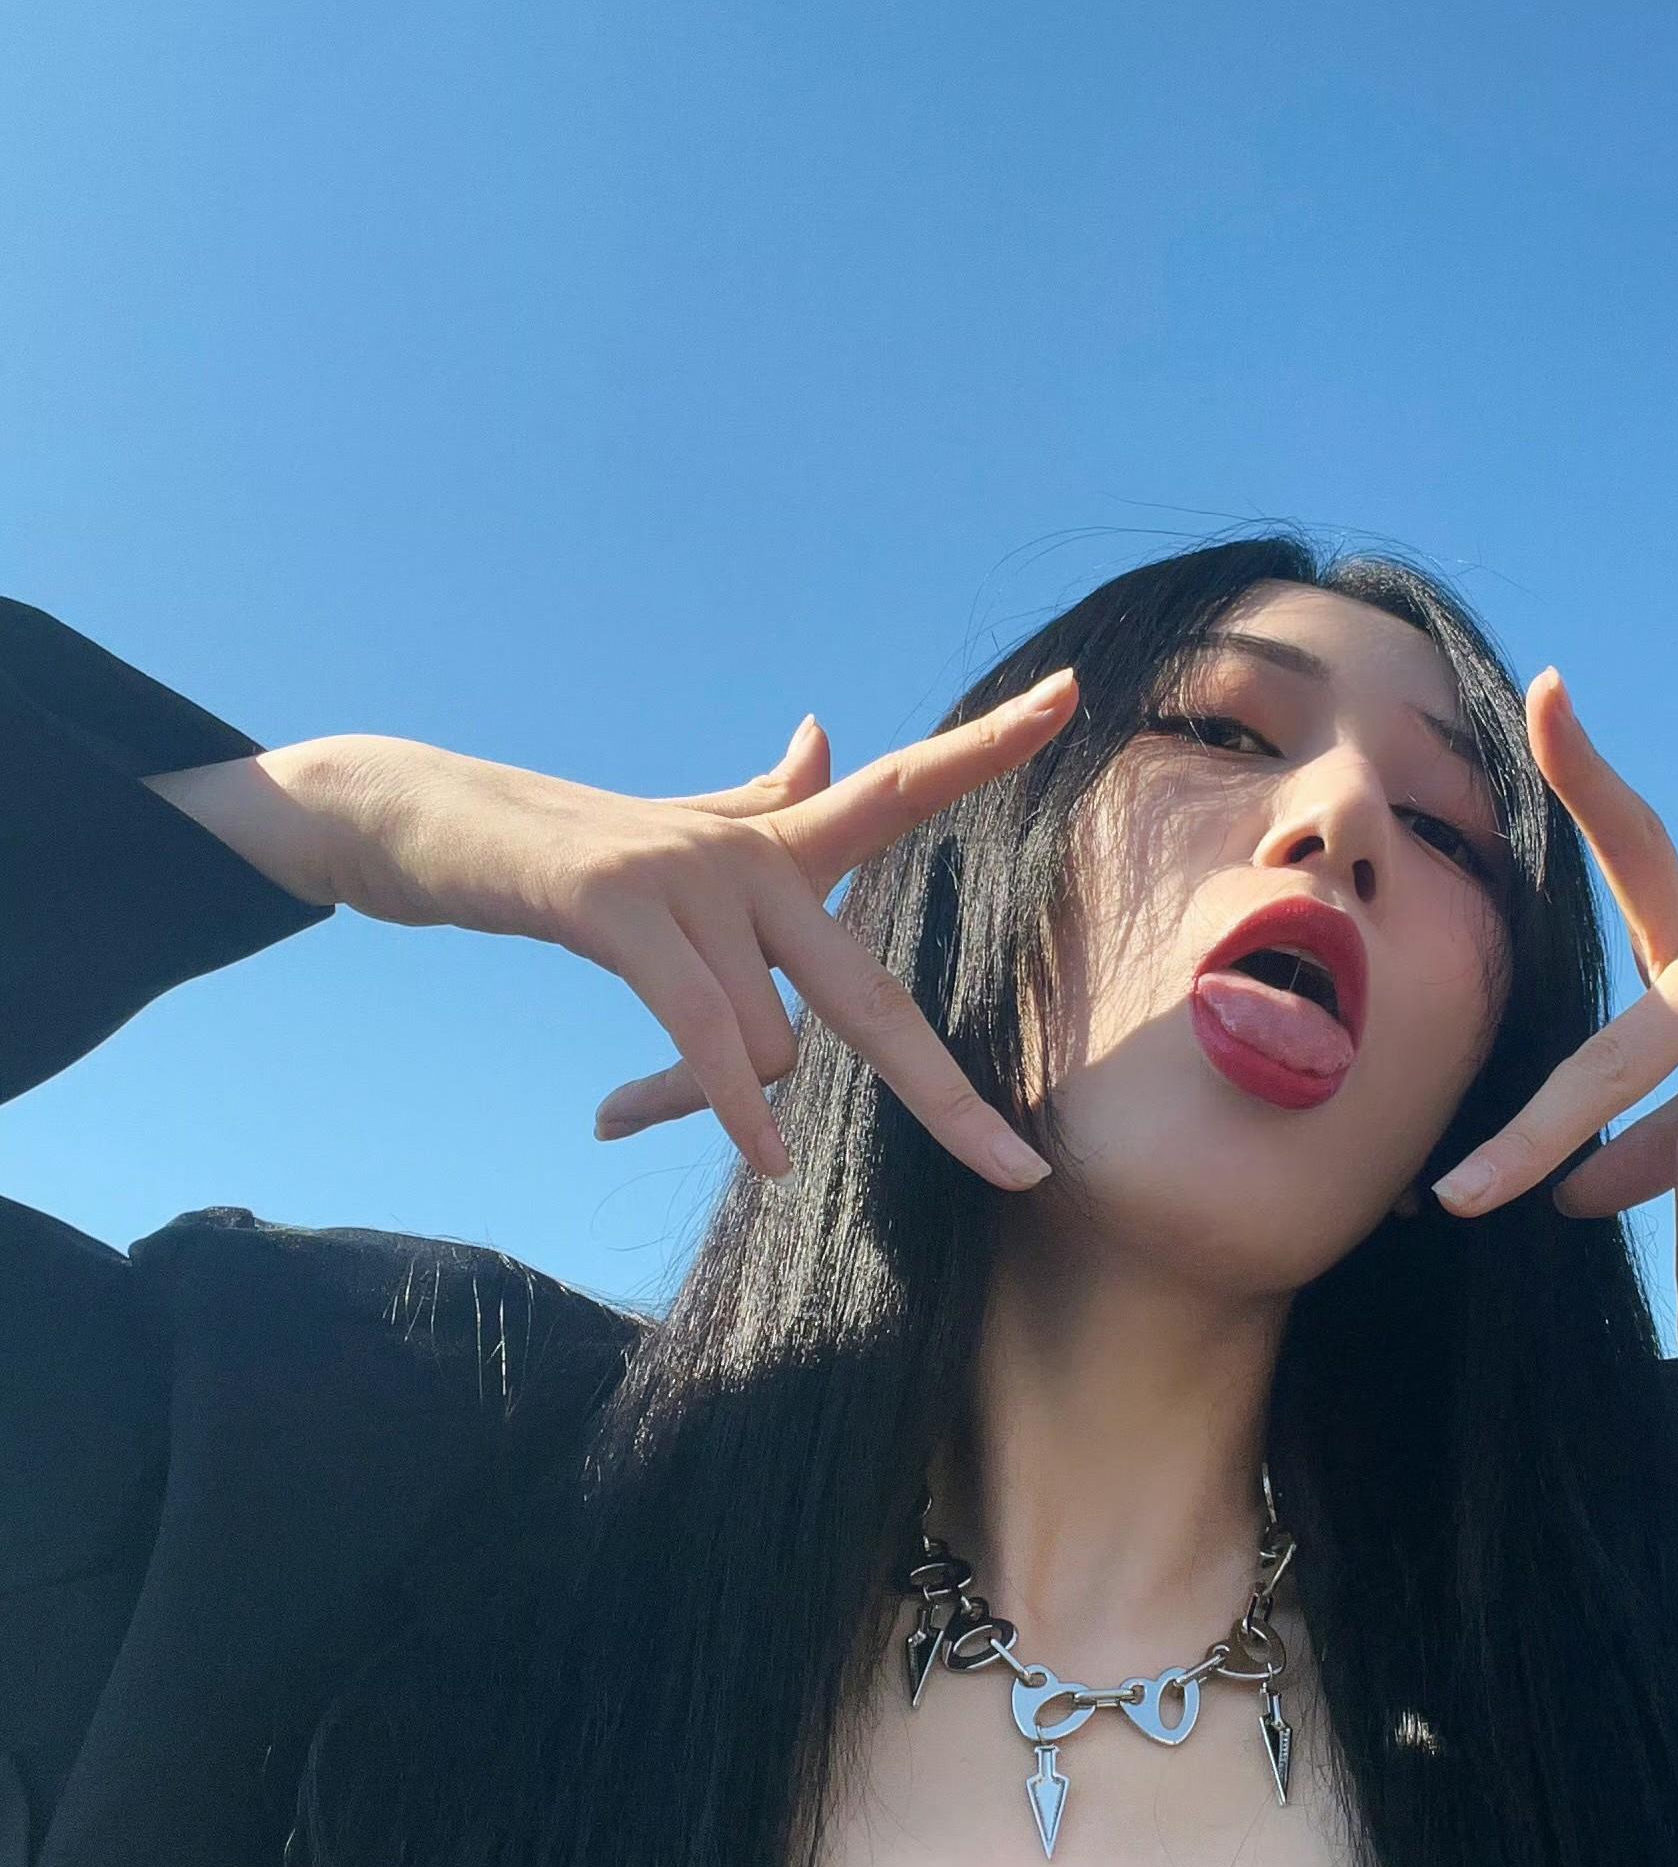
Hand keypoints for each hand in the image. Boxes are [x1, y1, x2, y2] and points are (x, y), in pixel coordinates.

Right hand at [278, 669, 1080, 1184]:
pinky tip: (768, 1158)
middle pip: (871, 989)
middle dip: (946, 1097)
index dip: (987, 743)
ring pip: (771, 1034)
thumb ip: (764, 797)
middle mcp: (750, 848)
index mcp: (775, 836)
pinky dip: (736, 1100)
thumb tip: (824, 729)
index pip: (899, 784)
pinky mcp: (617, 904)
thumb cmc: (563, 845)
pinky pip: (705, 1025)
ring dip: (732, 1094)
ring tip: (640, 1098)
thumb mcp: (682, 830)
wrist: (417, 817)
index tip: (1071, 692)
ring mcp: (687, 872)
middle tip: (1020, 1174)